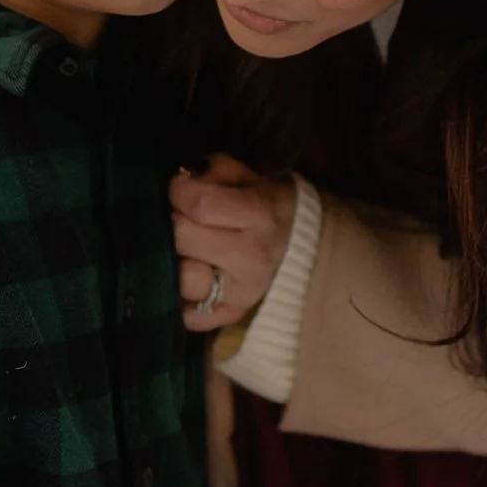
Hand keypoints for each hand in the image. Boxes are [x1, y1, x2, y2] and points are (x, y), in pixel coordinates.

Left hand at [171, 154, 295, 333]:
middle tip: (184, 218)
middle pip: (183, 238)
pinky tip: (194, 277)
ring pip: (182, 280)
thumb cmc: (273, 206)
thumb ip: (217, 169)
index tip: (182, 188)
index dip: (180, 190)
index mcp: (261, 216)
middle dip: (175, 222)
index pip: (201, 204)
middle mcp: (253, 259)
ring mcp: (242, 294)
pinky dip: (183, 299)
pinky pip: (189, 316)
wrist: (311, 248)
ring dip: (177, 261)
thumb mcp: (254, 176)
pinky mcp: (231, 317)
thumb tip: (183, 176)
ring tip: (188, 250)